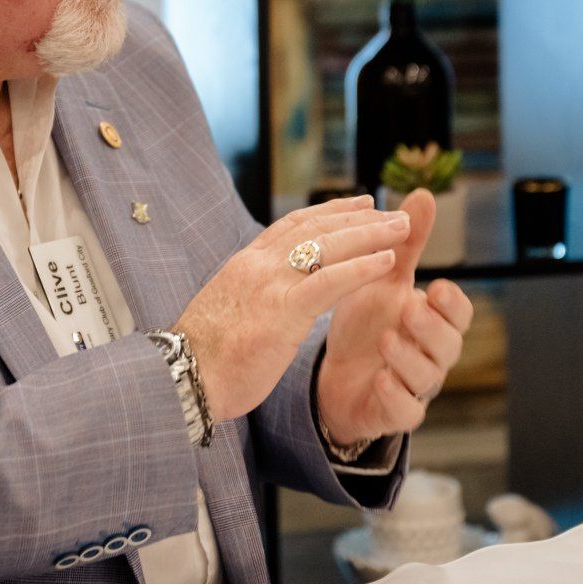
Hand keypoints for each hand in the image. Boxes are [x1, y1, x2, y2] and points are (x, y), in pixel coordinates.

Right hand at [174, 196, 410, 423]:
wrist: (180, 379)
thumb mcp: (227, 312)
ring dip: (370, 234)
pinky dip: (361, 267)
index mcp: (244, 265)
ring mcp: (269, 285)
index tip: (360, 204)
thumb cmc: (203, 357)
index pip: (293, 225)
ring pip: (328, 246)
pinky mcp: (281, 312)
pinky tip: (387, 262)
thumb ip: (250, 295)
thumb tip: (264, 295)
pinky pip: (330, 282)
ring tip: (402, 228)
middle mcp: (257, 265)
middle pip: (316, 228)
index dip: (330, 212)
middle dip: (360, 217)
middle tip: (395, 213)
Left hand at [314, 188, 474, 447]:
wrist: (336, 375)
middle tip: (409, 307)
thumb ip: (406, 243)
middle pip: (449, 345)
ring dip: (408, 357)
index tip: (434, 285)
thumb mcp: (384, 279)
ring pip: (426, 378)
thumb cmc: (369, 322)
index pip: (459, 313)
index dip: (451, 302)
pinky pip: (405, 412)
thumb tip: (423, 195)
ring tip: (386, 338)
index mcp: (434, 321)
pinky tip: (380, 379)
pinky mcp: (392, 414)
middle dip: (432, 327)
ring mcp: (414, 387)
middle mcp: (431, 355)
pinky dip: (395, 397)